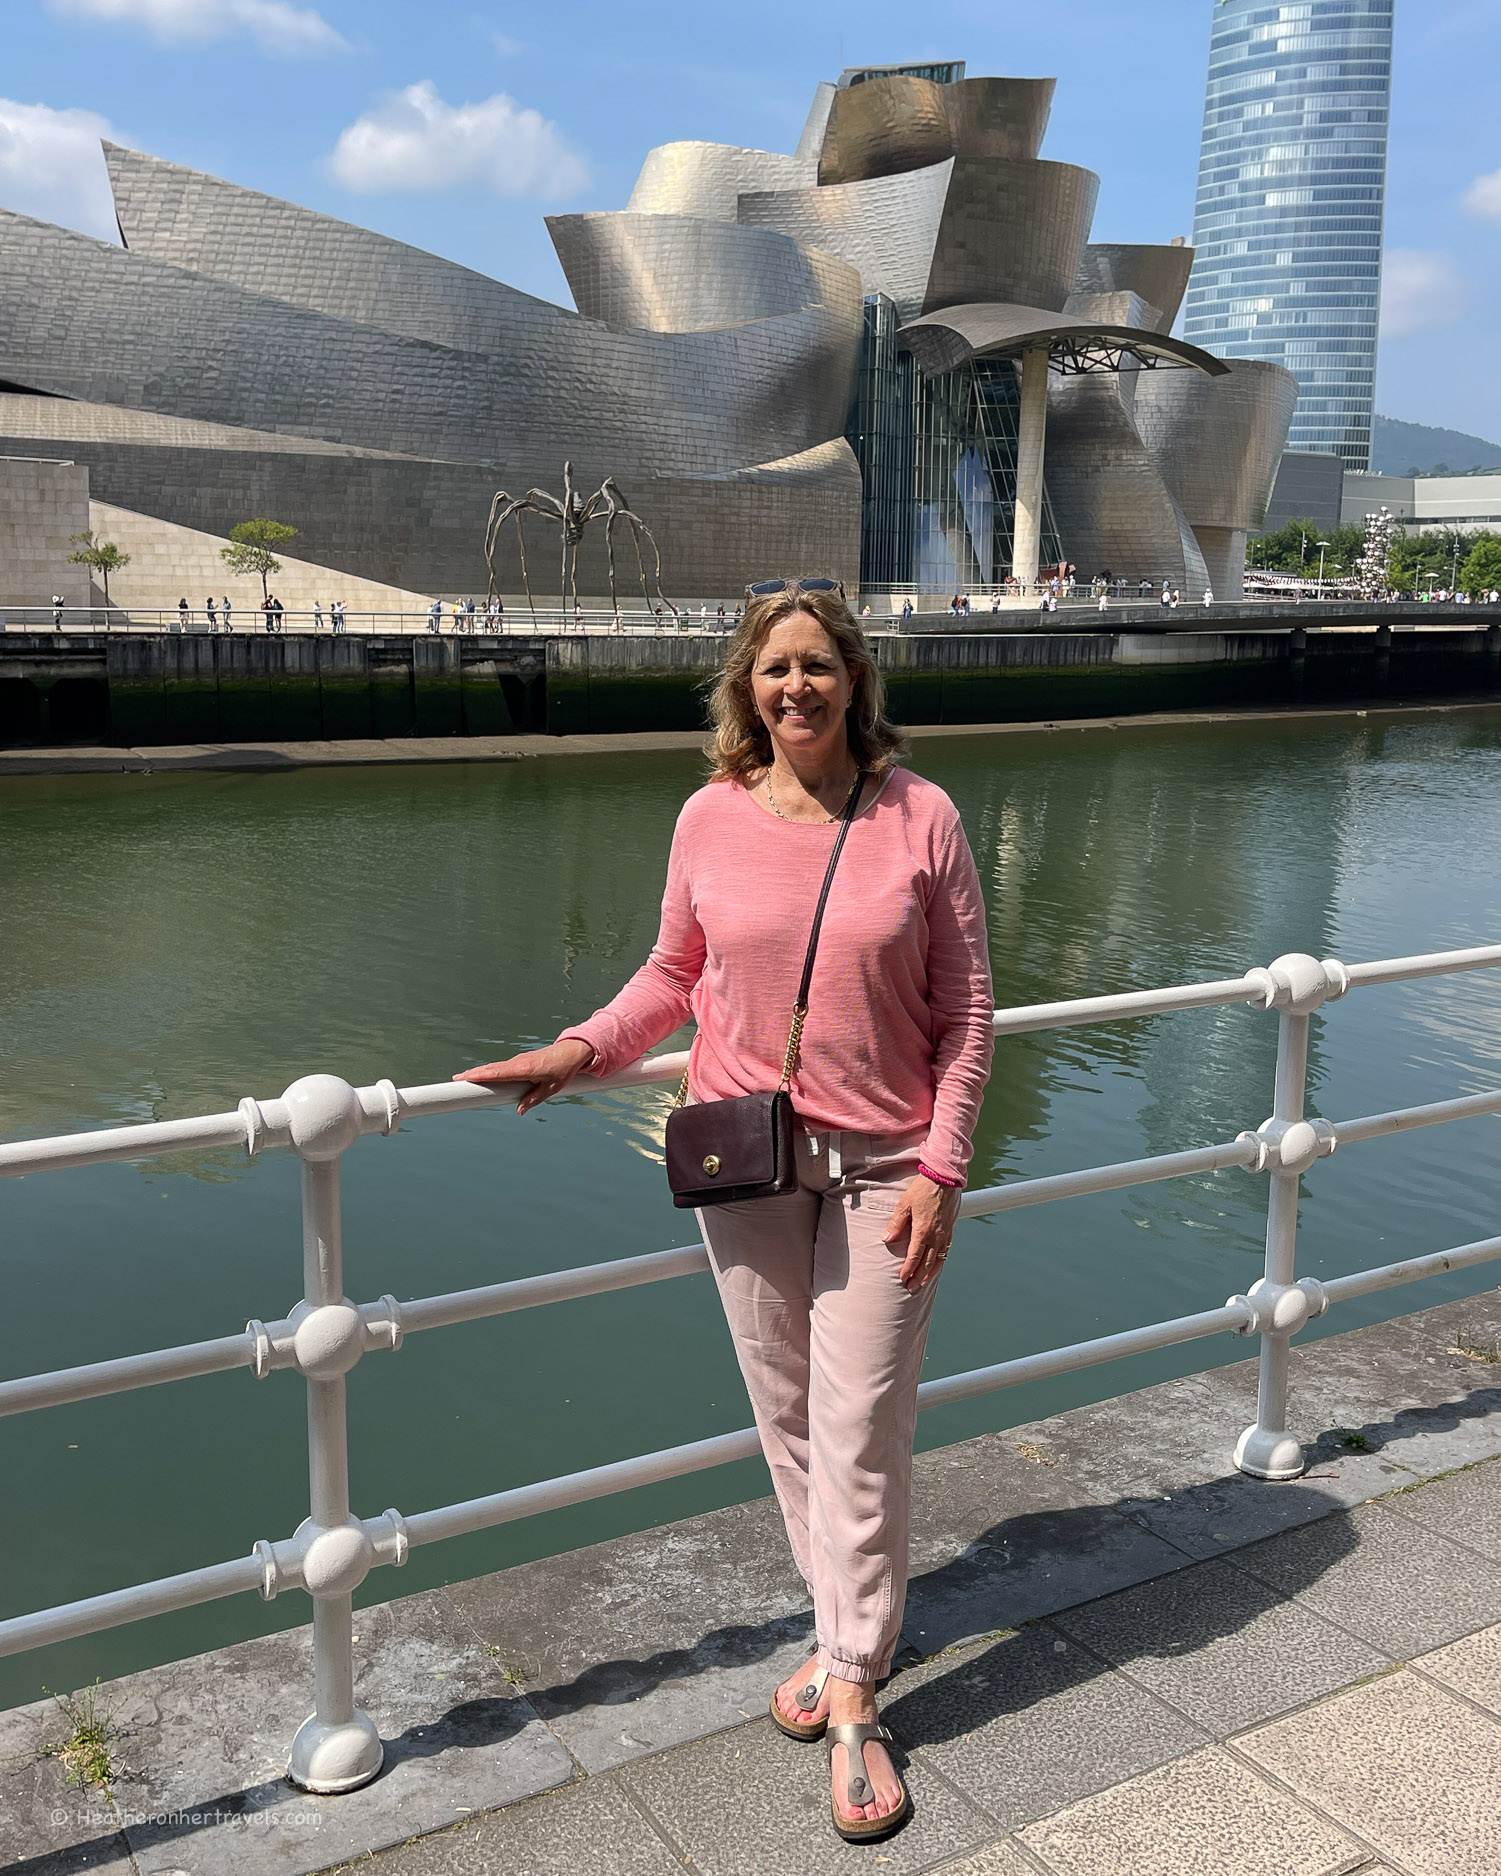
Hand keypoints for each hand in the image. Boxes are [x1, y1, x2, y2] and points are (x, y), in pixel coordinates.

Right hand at [452, 1038, 594, 1115]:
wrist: (571, 1052)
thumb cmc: (563, 1070)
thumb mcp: (551, 1088)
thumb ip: (534, 1099)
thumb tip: (520, 1110)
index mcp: (524, 1069)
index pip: (498, 1073)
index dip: (481, 1075)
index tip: (465, 1078)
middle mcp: (518, 1063)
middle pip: (491, 1069)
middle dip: (473, 1073)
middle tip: (455, 1079)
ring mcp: (518, 1060)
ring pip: (495, 1067)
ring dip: (479, 1071)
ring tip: (462, 1078)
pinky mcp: (519, 1061)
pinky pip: (501, 1067)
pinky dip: (489, 1070)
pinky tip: (481, 1075)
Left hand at [884, 1173, 961, 1291]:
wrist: (945, 1178)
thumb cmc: (923, 1189)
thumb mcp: (905, 1204)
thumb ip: (896, 1223)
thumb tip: (886, 1239)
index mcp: (923, 1230)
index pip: (914, 1256)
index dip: (907, 1269)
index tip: (902, 1278)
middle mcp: (936, 1236)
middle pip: (926, 1263)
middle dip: (918, 1277)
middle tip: (911, 1288)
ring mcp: (945, 1234)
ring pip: (938, 1260)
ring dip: (929, 1273)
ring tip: (922, 1282)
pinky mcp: (951, 1229)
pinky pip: (946, 1251)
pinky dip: (940, 1262)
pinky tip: (936, 1265)